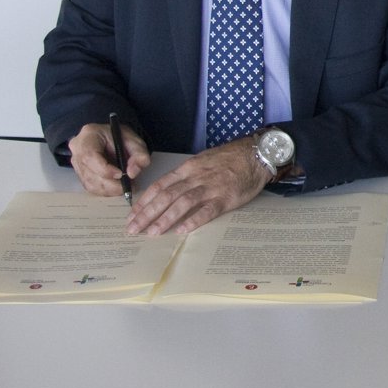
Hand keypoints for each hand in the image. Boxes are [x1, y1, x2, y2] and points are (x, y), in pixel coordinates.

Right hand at [68, 121, 149, 196]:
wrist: (107, 137)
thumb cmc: (119, 136)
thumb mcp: (134, 140)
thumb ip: (139, 154)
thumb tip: (133, 173)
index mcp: (87, 137)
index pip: (89, 157)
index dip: (105, 170)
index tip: (121, 174)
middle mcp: (77, 151)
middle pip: (90, 174)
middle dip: (112, 184)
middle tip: (129, 185)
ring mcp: (76, 164)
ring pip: (90, 184)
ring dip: (110, 190)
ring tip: (125, 186)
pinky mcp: (79, 175)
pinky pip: (91, 188)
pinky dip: (106, 191)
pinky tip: (117, 187)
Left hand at [126, 137, 267, 234]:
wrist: (256, 155)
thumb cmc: (230, 158)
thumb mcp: (203, 161)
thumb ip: (187, 175)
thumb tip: (170, 189)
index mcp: (188, 168)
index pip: (160, 185)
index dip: (144, 201)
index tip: (132, 215)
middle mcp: (195, 177)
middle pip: (166, 196)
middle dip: (147, 214)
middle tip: (133, 229)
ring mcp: (210, 188)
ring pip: (182, 203)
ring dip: (164, 219)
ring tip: (152, 233)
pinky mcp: (225, 198)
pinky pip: (206, 211)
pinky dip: (193, 220)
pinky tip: (181, 231)